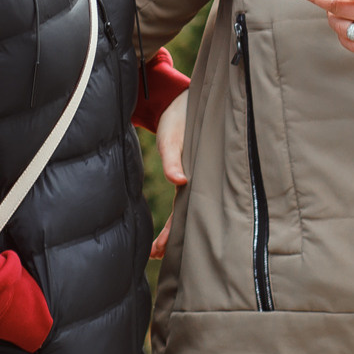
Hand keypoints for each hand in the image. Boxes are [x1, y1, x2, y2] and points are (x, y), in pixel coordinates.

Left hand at [148, 91, 188, 259]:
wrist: (183, 97)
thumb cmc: (180, 115)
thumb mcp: (173, 136)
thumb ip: (173, 158)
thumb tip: (179, 181)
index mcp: (195, 174)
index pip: (185, 212)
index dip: (173, 233)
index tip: (160, 251)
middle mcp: (196, 179)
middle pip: (188, 216)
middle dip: (175, 238)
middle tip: (157, 256)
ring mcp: (194, 176)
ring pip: (186, 209)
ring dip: (174, 228)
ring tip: (159, 248)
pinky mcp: (188, 170)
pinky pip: (184, 197)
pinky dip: (177, 213)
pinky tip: (171, 223)